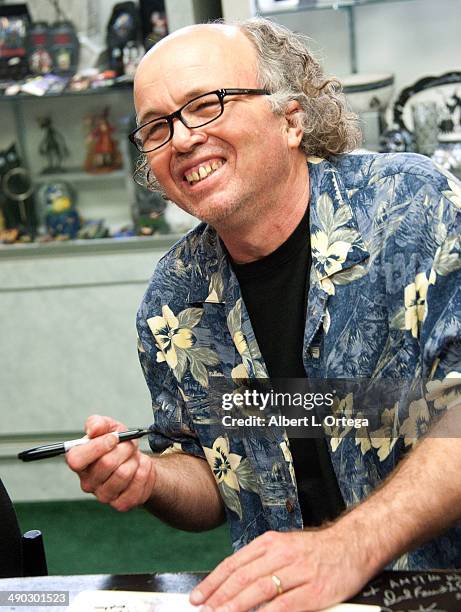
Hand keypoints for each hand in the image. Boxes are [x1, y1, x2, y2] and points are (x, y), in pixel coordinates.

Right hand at [66, 414, 155, 511]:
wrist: (137, 461)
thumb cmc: (119, 445)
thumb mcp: (109, 427)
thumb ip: (98, 423)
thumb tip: (93, 429)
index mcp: (79, 462)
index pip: (76, 459)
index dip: (97, 447)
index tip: (114, 438)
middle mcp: (87, 482)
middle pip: (106, 463)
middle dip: (124, 448)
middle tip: (129, 445)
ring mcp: (103, 496)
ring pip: (123, 473)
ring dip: (134, 459)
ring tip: (133, 457)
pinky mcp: (121, 504)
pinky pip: (137, 485)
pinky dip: (144, 471)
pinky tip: (140, 468)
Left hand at [189, 526, 372, 610]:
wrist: (352, 545)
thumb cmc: (316, 550)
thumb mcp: (284, 546)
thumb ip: (260, 561)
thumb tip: (232, 581)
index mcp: (271, 542)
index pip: (235, 563)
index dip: (214, 581)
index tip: (198, 596)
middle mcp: (281, 554)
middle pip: (243, 577)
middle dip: (219, 596)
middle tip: (203, 610)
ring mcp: (298, 572)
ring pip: (259, 589)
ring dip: (236, 605)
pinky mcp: (314, 591)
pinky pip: (285, 605)